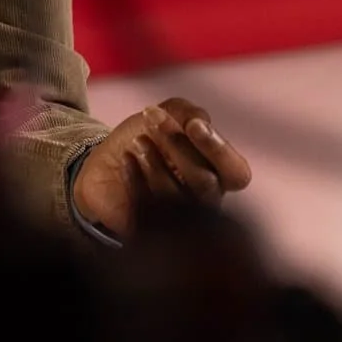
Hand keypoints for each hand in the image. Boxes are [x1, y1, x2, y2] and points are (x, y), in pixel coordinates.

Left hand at [71, 97, 251, 239]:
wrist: (105, 164)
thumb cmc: (147, 139)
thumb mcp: (168, 116)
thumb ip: (190, 113)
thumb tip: (200, 121)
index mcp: (219, 177)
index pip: (237, 174)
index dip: (218, 149)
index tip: (192, 124)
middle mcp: (205, 202)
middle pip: (205, 183)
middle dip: (178, 146)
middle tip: (152, 118)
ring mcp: (178, 219)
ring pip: (178, 198)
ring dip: (156, 163)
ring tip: (138, 141)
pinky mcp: (148, 228)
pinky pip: (148, 209)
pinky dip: (136, 179)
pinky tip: (126, 159)